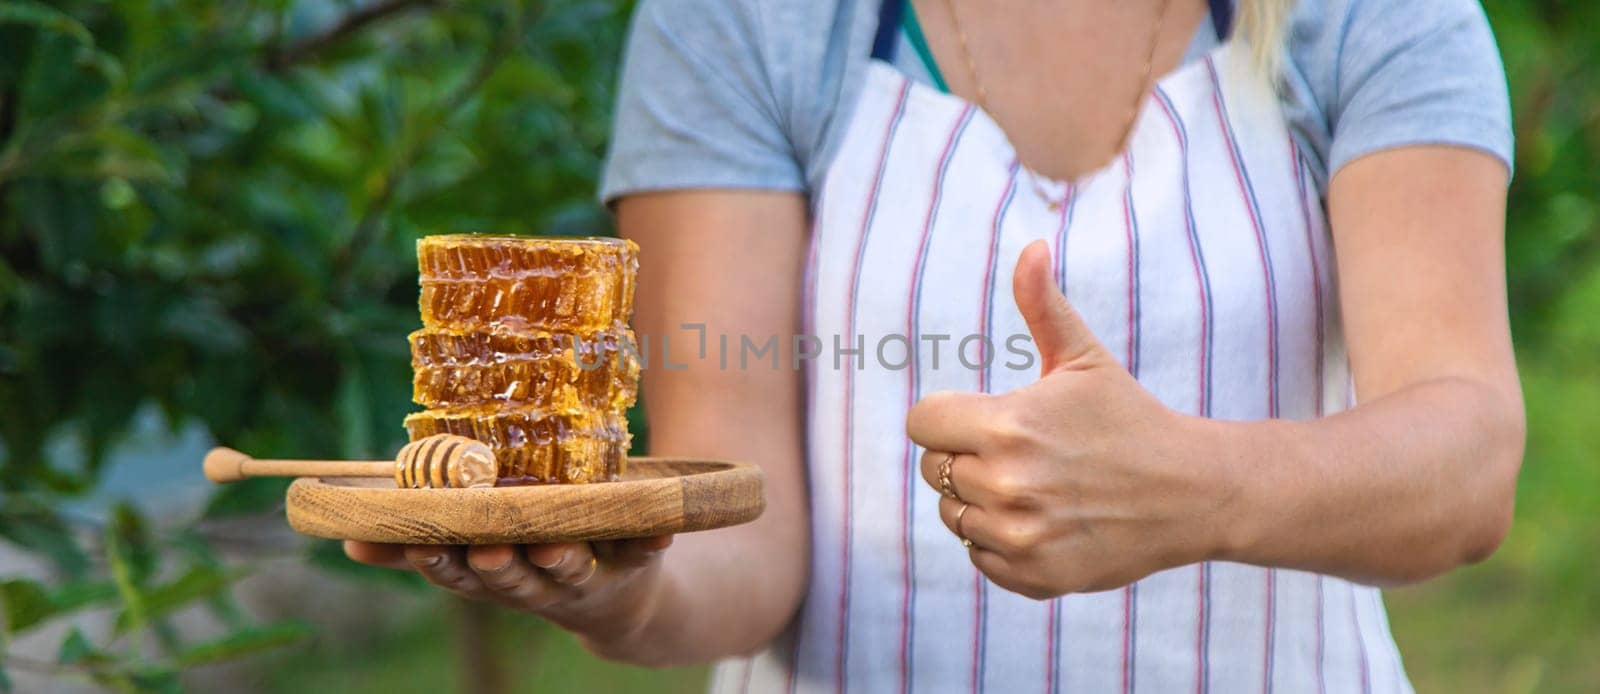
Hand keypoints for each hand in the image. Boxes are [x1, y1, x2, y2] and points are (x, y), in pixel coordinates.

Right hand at [344, 536, 672, 645]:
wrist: (621, 596)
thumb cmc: (533, 554)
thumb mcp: (475, 553)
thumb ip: (419, 542)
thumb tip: (345, 539)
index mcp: (492, 574)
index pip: (455, 573)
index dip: (435, 562)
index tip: (417, 545)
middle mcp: (535, 583)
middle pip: (511, 579)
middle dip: (498, 566)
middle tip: (485, 550)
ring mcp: (585, 577)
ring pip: (570, 571)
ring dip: (563, 561)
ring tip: (556, 546)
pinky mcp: (633, 565)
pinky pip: (644, 551)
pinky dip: (651, 542)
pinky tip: (659, 530)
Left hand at [906, 240, 1231, 598]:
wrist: (1191, 493)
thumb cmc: (1129, 418)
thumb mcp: (1084, 358)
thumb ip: (1042, 304)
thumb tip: (1030, 246)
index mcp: (1008, 426)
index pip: (923, 423)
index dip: (947, 416)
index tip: (984, 417)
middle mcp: (1007, 485)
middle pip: (935, 469)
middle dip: (966, 457)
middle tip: (1021, 453)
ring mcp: (1020, 537)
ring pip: (952, 516)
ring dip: (979, 502)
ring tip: (1034, 486)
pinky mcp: (1034, 576)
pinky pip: (978, 557)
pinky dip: (1000, 543)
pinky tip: (1042, 521)